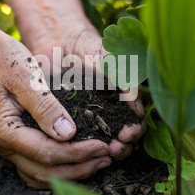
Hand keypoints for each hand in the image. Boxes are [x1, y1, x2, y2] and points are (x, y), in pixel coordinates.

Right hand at [0, 29, 119, 188]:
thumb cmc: (7, 61)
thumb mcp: (27, 77)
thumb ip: (45, 106)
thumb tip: (68, 134)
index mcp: (4, 130)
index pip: (45, 153)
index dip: (77, 153)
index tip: (103, 146)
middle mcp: (3, 145)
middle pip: (45, 171)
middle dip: (79, 168)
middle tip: (107, 158)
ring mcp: (9, 147)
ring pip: (41, 176)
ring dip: (71, 173)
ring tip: (99, 162)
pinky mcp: (17, 144)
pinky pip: (37, 168)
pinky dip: (59, 170)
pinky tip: (80, 163)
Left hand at [26, 14, 146, 157]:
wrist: (58, 41)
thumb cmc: (88, 47)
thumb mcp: (108, 60)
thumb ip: (122, 79)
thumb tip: (135, 106)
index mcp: (122, 100)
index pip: (135, 123)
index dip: (135, 131)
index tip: (127, 134)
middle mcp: (108, 112)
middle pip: (122, 139)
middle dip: (122, 147)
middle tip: (114, 148)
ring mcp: (88, 118)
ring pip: (101, 143)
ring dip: (104, 151)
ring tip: (100, 153)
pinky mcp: (67, 119)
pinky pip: (75, 137)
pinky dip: (78, 146)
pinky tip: (77, 150)